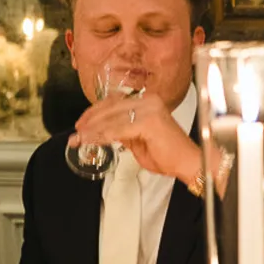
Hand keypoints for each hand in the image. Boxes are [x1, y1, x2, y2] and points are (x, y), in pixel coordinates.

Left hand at [74, 89, 200, 186]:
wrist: (187, 163)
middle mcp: (149, 100)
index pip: (114, 101)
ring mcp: (149, 109)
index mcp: (147, 101)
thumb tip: (103, 131)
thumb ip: (122, 131)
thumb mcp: (137, 139)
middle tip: (76, 132)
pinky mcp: (148, 122)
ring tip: (79, 139)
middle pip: (110, 107)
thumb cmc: (167, 154)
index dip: (95, 112)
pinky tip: (91, 141)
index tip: (81, 123)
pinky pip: (118, 129)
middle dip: (90, 120)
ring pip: (112, 118)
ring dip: (92, 130)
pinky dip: (102, 136)